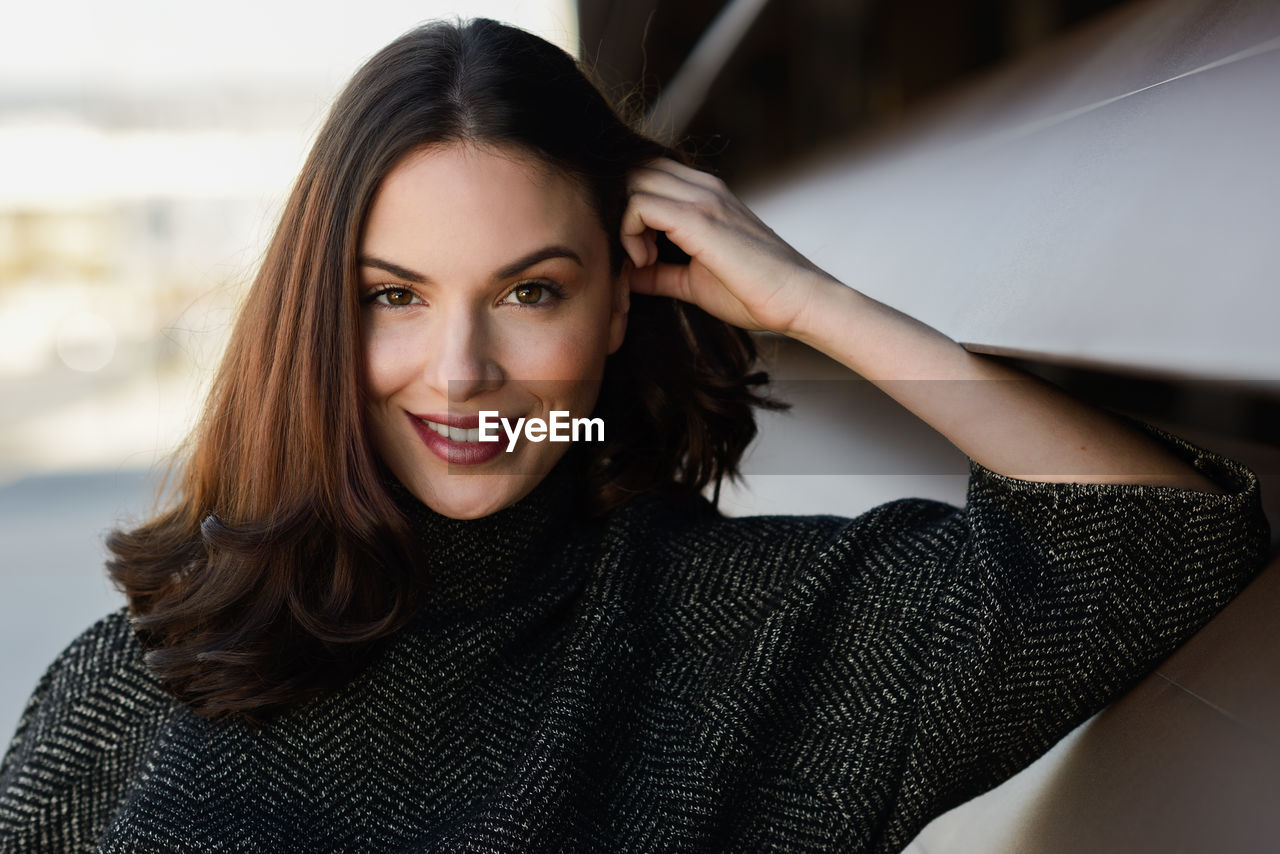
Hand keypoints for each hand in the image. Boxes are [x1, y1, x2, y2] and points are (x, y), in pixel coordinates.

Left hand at [620, 157, 840, 335]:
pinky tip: (646, 262)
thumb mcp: (694, 282)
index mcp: (704, 195)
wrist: (797, 299)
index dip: (628, 210)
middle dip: (619, 211)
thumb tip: (627, 277)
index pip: (647, 176)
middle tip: (633, 254)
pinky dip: (629, 233)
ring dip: (623, 222)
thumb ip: (660, 274)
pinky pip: (639, 204)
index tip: (638, 254)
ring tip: (642, 260)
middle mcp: (702, 186)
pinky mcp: (699, 217)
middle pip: (634, 172)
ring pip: (632, 181)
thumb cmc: (753, 293)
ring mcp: (702, 197)